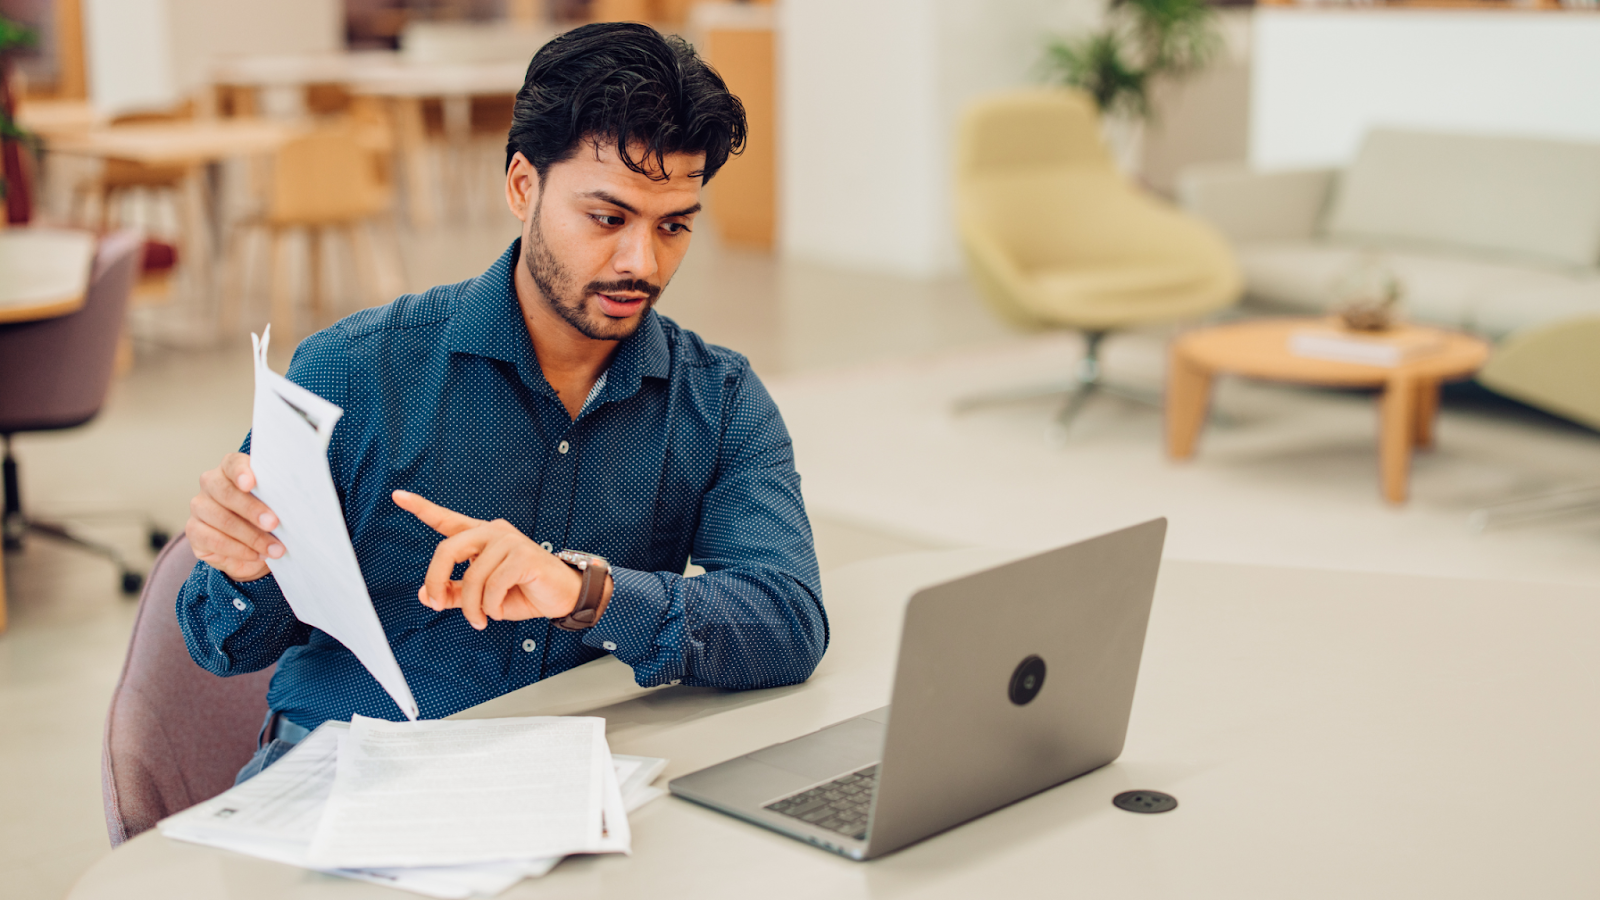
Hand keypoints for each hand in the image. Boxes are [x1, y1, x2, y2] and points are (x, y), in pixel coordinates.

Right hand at [186, 452, 283, 582]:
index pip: (233, 464)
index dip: (241, 472)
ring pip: (222, 520)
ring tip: (275, 549)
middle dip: (252, 509)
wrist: (253, 550)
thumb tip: (293, 504)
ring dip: (252, 536)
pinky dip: (239, 549)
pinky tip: (256, 555)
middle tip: (274, 523)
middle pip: (226, 493)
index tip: (251, 483)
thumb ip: (278, 499)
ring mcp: (199, 507)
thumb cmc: (267, 519)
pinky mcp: (193, 531)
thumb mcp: (276, 507)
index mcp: (231, 469)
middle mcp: (211, 484)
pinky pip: (214, 541)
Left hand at [392, 490, 582, 630]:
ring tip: (480, 619)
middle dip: (436, 581)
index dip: (422, 508)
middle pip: (447, 550)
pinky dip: (491, 606)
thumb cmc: (525, 591)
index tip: (398, 496)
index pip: (447, 520)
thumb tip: (426, 595)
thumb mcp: (483, 596)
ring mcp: (509, 542)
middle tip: (436, 604)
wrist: (563, 597)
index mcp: (482, 537)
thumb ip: (456, 592)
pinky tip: (497, 611)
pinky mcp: (523, 557)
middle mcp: (494, 532)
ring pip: (472, 577)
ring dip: (472, 607)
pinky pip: (493, 586)